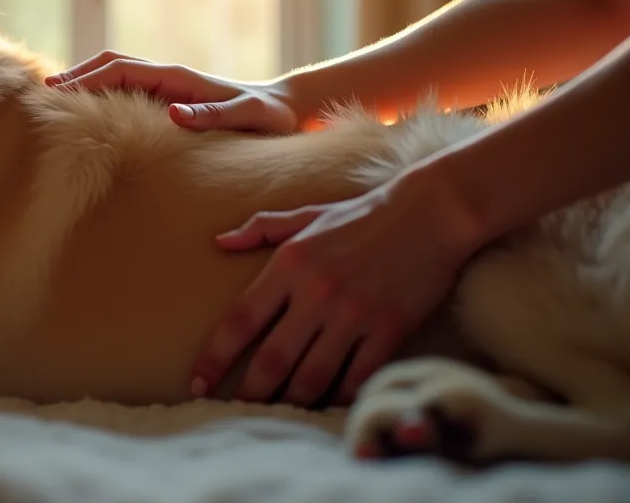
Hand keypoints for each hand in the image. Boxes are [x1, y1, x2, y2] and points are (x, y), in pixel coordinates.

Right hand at [46, 50, 302, 133]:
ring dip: (86, 81)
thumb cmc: (266, 117)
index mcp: (176, 77)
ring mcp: (165, 86)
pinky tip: (88, 113)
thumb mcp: (244, 117)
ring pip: (115, 75)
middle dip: (77, 74)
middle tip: (44, 92)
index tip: (59, 90)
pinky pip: (126, 90)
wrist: (283, 109)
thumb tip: (172, 114)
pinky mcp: (168, 98)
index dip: (88, 78)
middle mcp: (166, 76)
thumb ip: (212, 115)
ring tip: (55, 99)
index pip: (120, 70)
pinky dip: (101, 93)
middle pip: (110, 65)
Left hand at [189, 165, 483, 405]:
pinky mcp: (389, 330)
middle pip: (272, 359)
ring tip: (276, 415)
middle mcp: (317, 292)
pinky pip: (356, 378)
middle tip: (234, 412)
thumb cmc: (363, 215)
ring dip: (290, 402)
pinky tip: (324, 407)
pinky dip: (338, 399)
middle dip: (249, 393)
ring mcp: (354, 314)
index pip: (240, 320)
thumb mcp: (307, 216)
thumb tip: (219, 241)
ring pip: (312, 377)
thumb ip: (260, 228)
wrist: (431, 213)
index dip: (215, 357)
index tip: (198, 382)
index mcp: (290, 264)